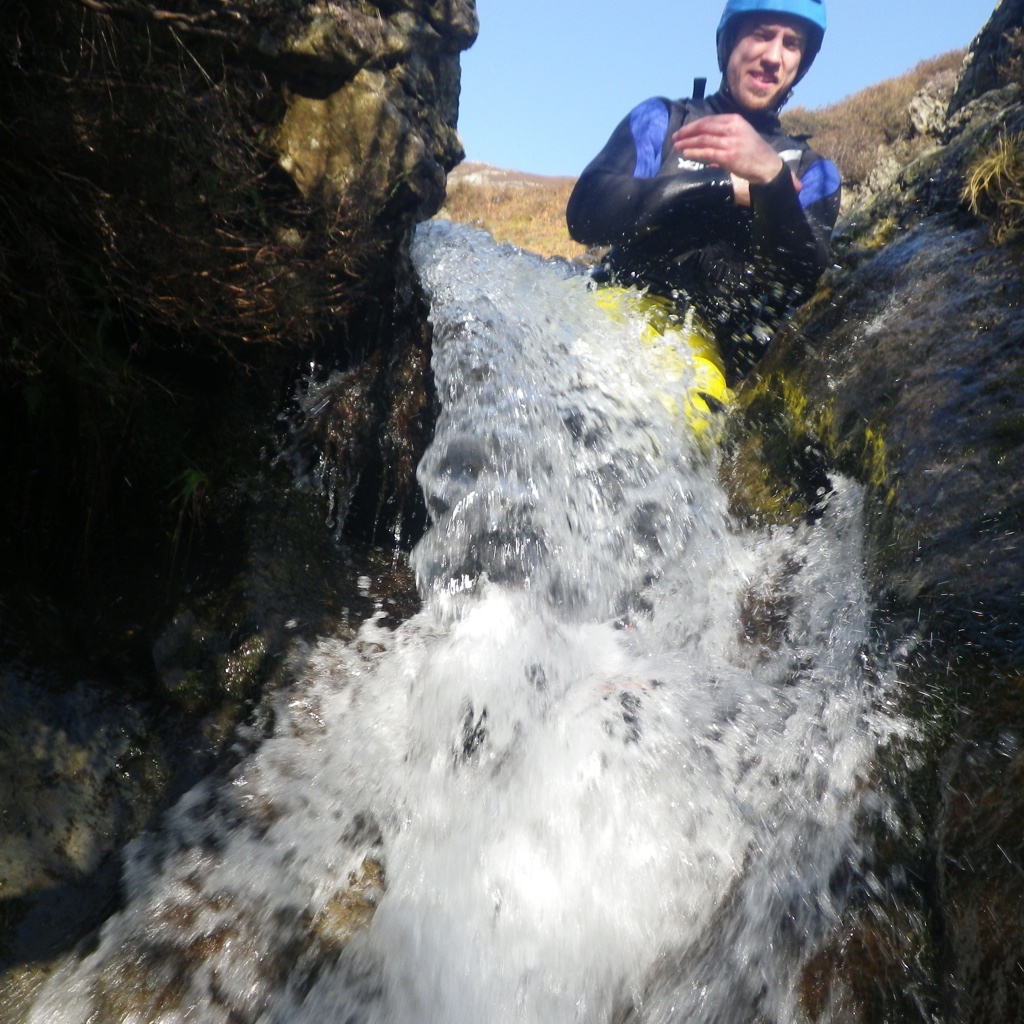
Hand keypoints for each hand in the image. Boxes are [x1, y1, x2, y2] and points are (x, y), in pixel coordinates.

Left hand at [674, 114, 792, 204]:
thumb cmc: (753, 152)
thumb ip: (723, 137)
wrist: (768, 166)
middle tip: (675, 137)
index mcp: (735, 120)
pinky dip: (694, 152)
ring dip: (687, 143)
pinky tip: (685, 153)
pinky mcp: (729, 156)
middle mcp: (732, 128)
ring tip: (676, 146)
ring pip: (703, 140)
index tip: (682, 131)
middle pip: (703, 128)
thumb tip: (705, 145)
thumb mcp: (740, 136)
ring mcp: (730, 142)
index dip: (693, 125)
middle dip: (687, 133)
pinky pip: (707, 153)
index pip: (709, 120)